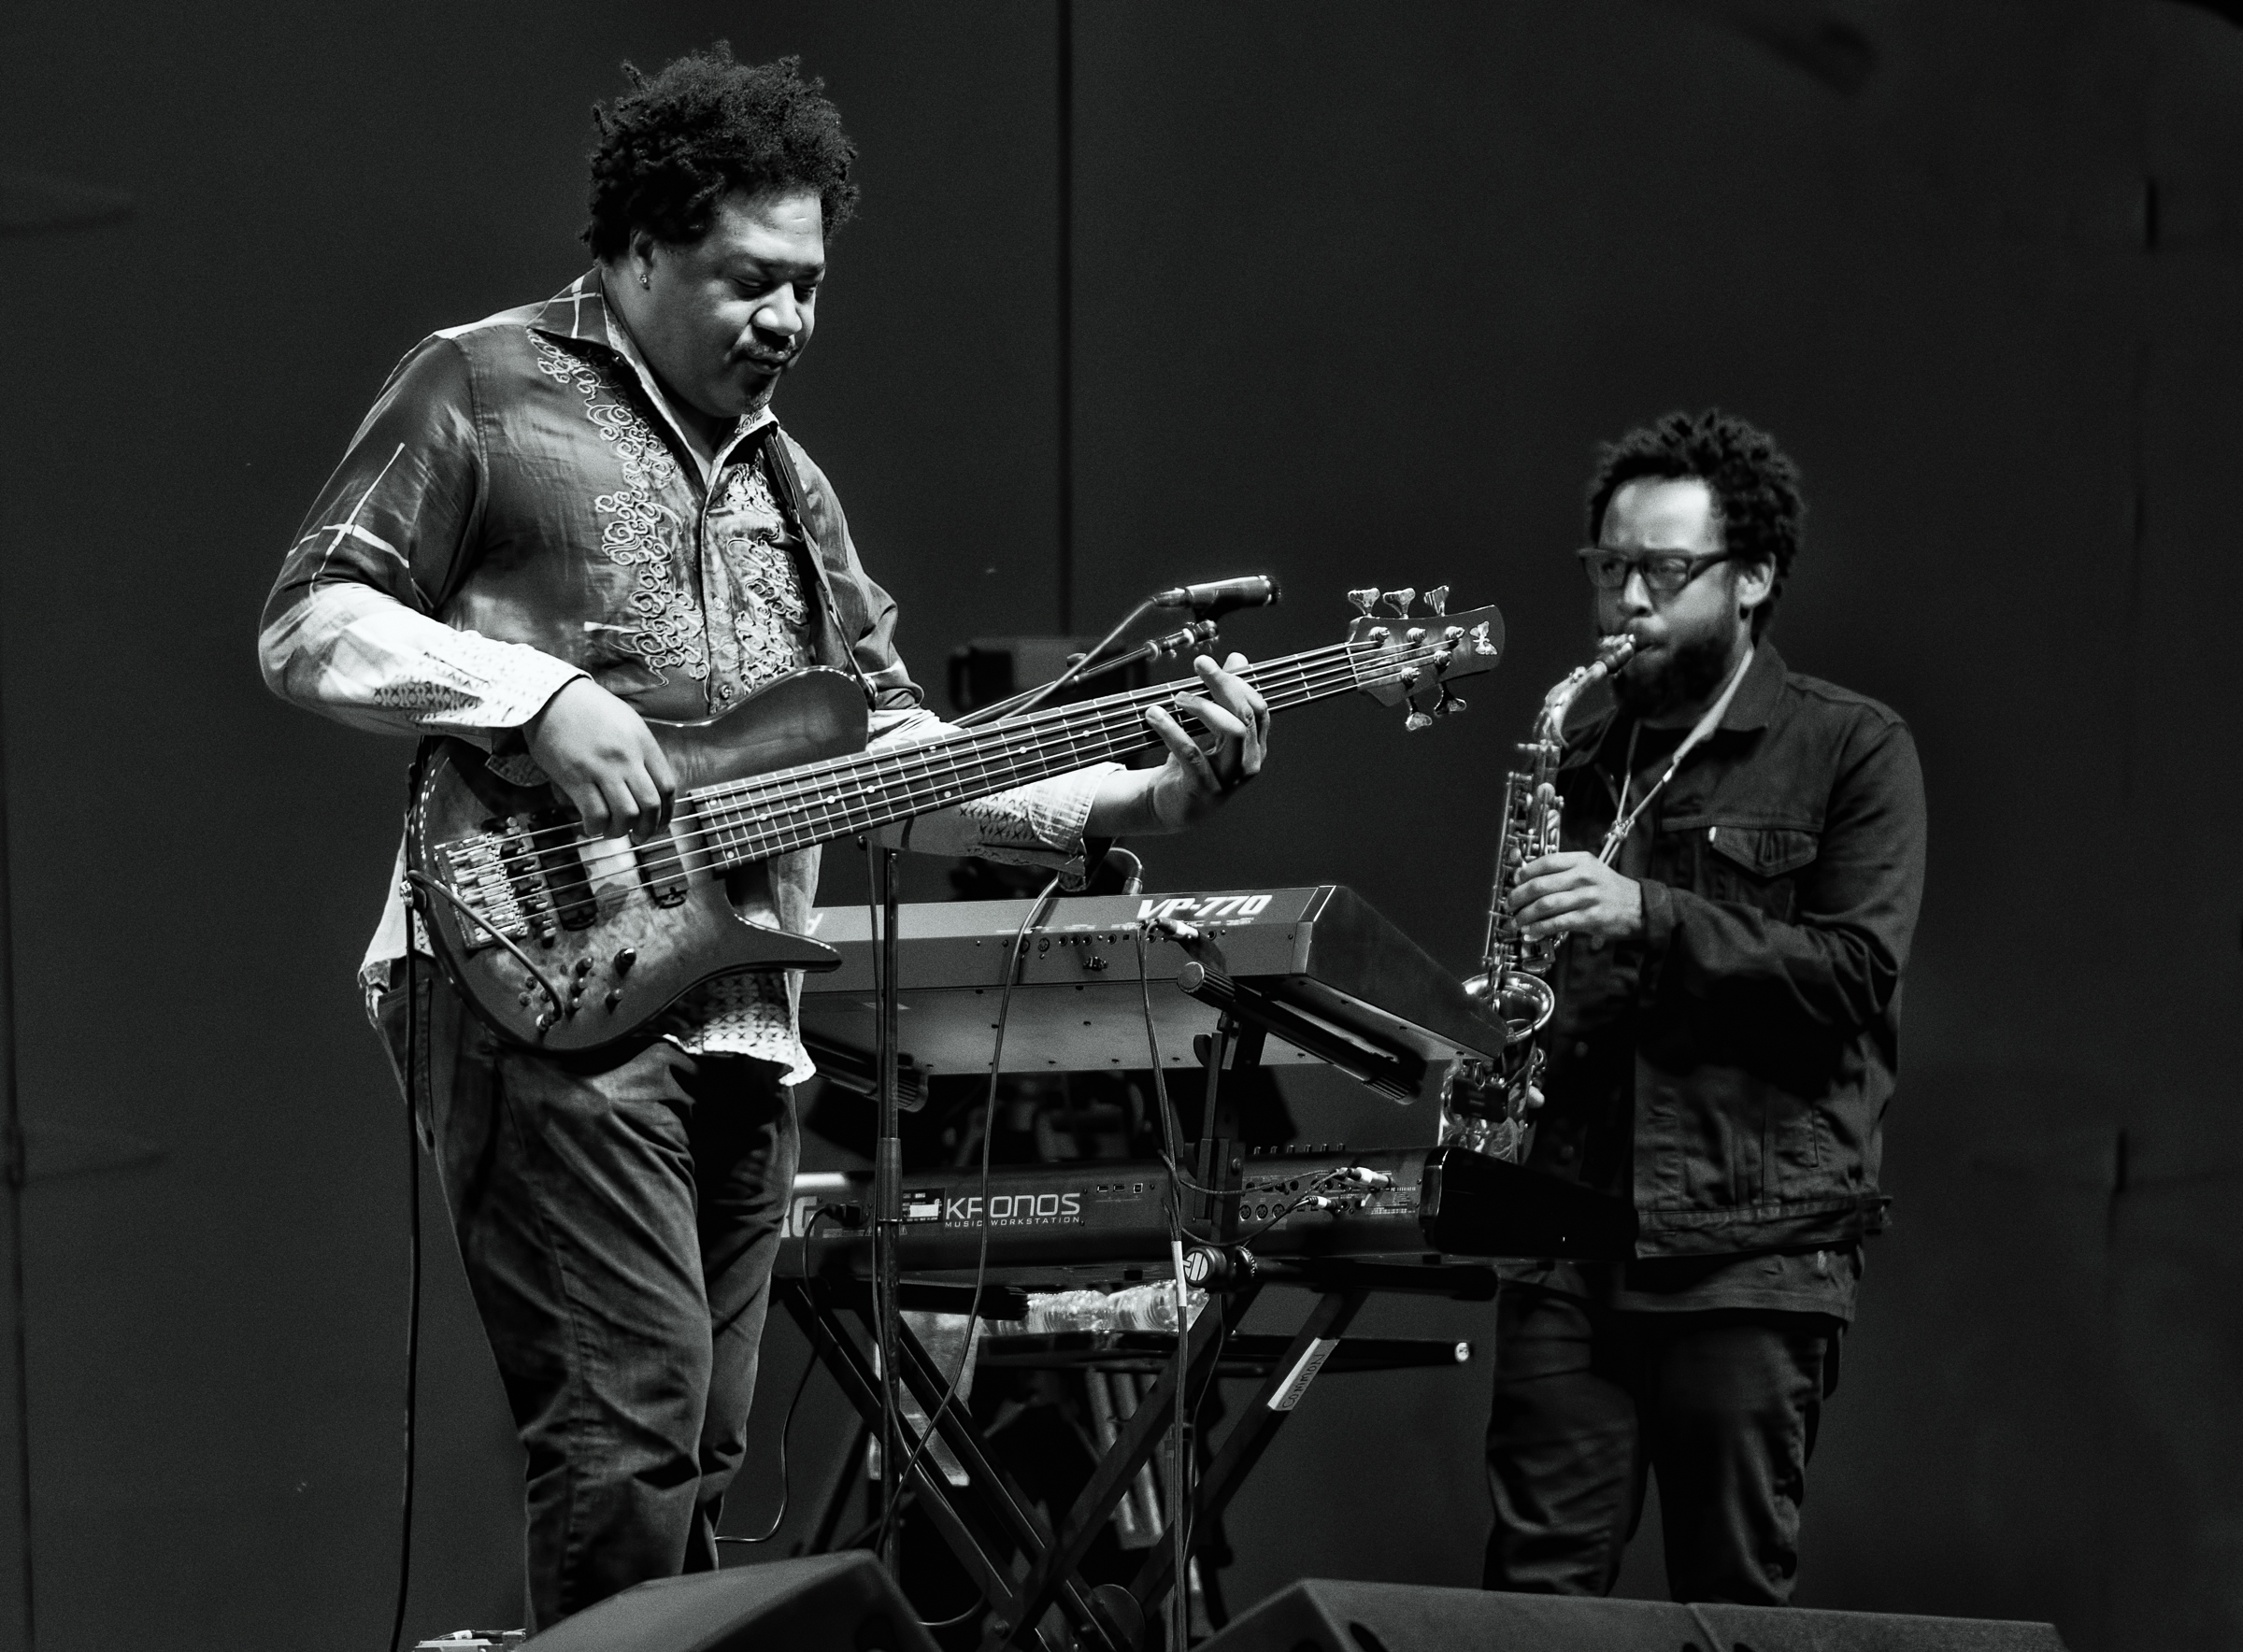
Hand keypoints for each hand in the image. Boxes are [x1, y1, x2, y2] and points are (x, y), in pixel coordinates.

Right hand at [523, 677, 676, 839]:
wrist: (549, 695)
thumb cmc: (587, 707)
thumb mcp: (625, 721)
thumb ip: (639, 751)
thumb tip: (645, 784)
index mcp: (643, 742)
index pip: (667, 787)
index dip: (666, 812)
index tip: (659, 823)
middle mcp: (627, 757)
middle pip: (651, 805)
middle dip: (648, 828)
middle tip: (640, 836)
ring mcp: (602, 768)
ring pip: (625, 814)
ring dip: (621, 831)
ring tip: (613, 832)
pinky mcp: (576, 777)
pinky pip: (595, 814)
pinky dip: (597, 827)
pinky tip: (592, 826)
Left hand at [1142, 653, 1270, 831]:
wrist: (1171, 806)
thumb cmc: (1192, 763)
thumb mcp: (1208, 728)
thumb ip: (1224, 696)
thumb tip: (1238, 659)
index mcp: (1255, 747)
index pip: (1258, 708)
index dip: (1237, 682)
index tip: (1207, 664)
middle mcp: (1248, 763)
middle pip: (1247, 716)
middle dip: (1224, 685)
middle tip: (1199, 666)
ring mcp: (1229, 779)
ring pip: (1232, 732)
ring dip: (1204, 706)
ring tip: (1177, 697)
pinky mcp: (1203, 789)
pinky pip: (1192, 754)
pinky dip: (1172, 730)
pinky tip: (1155, 715)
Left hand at [1511, 851, 1643, 944]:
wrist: (1639, 906)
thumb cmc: (1609, 889)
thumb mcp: (1590, 870)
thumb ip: (1564, 871)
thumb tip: (1529, 878)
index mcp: (1581, 861)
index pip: (1545, 862)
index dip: (1525, 872)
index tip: (1515, 881)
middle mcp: (1583, 876)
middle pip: (1540, 885)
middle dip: (1519, 896)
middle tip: (1511, 904)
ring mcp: (1587, 897)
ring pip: (1545, 905)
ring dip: (1526, 915)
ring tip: (1518, 920)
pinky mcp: (1590, 917)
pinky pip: (1557, 923)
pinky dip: (1540, 928)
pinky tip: (1532, 931)